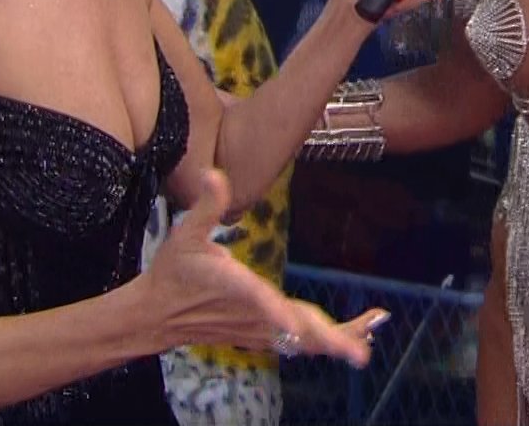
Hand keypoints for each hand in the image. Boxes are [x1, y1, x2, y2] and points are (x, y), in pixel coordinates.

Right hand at [141, 170, 379, 366]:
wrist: (156, 316)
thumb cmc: (174, 272)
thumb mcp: (184, 233)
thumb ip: (206, 205)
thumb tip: (214, 174)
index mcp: (231, 286)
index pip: (254, 299)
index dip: (272, 311)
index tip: (291, 324)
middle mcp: (249, 314)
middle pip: (292, 331)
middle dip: (327, 341)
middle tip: (360, 353)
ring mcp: (258, 330)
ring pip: (302, 341)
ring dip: (339, 339)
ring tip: (372, 331)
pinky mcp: (262, 337)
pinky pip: (300, 343)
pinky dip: (329, 340)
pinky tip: (357, 337)